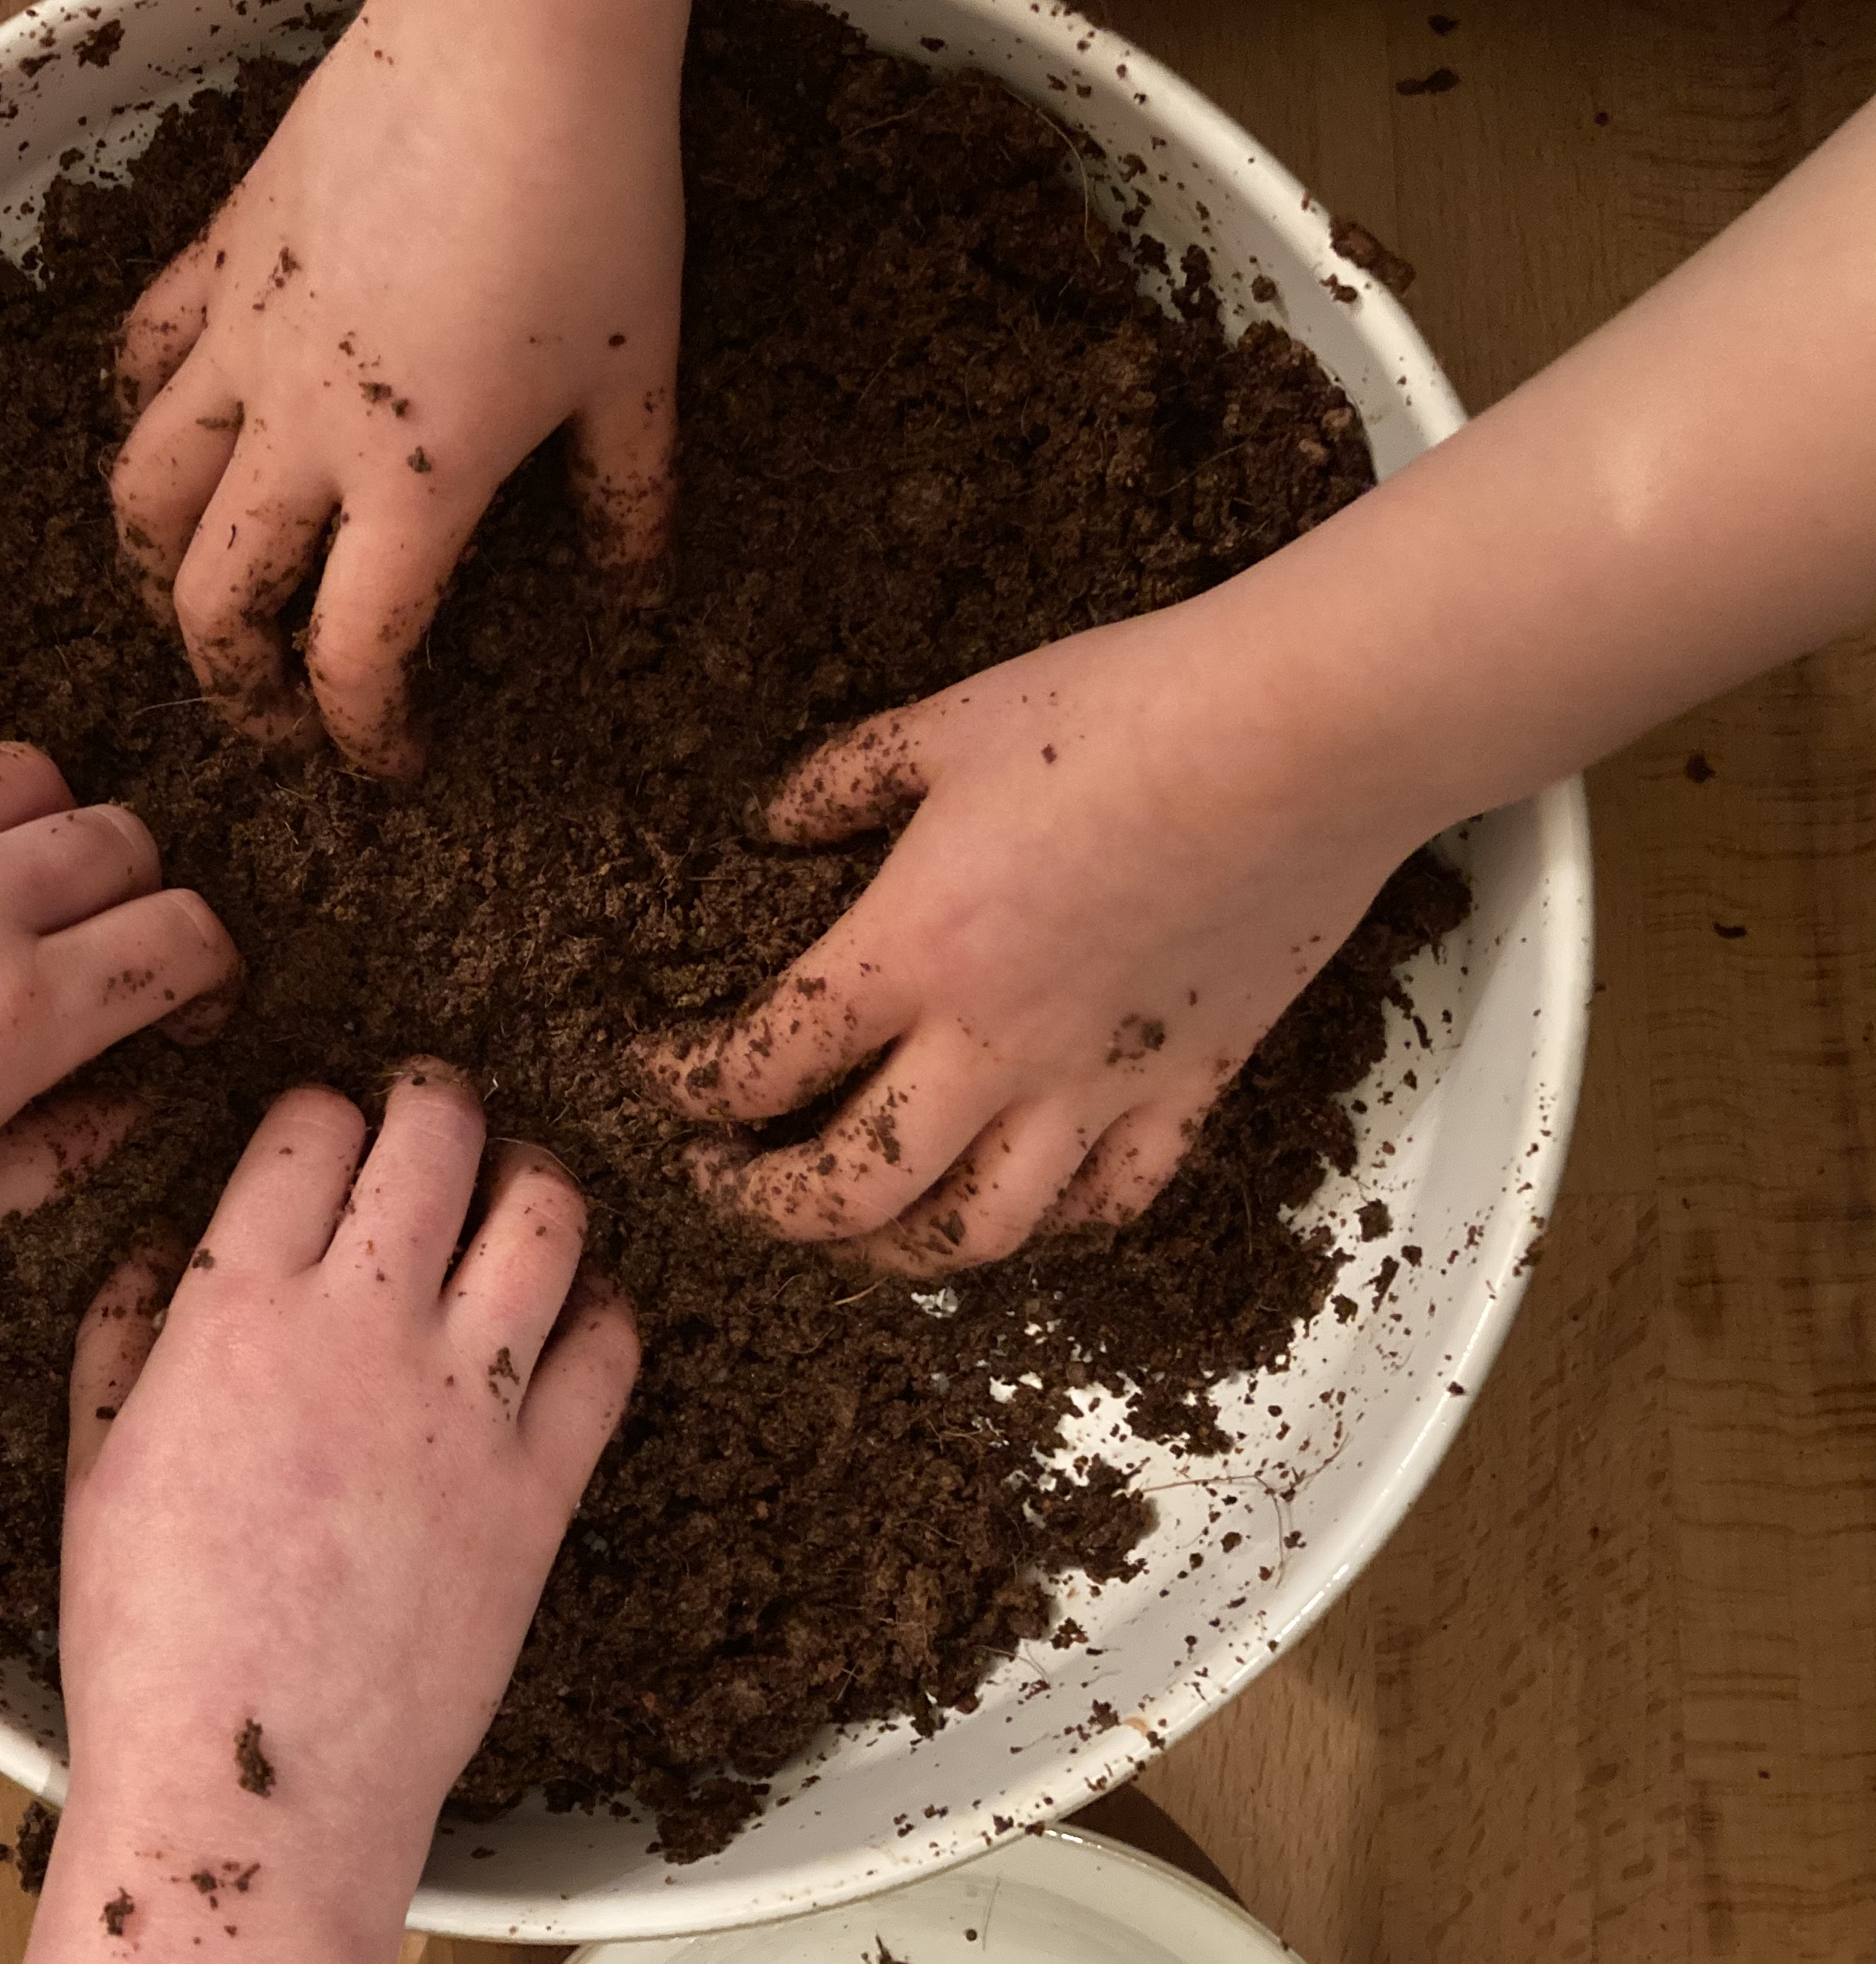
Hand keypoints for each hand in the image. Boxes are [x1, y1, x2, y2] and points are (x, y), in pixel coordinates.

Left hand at [0, 724, 238, 1321]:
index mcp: (11, 1015)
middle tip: (97, 953)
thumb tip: (135, 1098)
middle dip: (137, 894)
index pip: (181, 933)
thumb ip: (59, 1150)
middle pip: (119, 838)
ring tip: (1, 888)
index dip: (208, 968)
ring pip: (17, 770)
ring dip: (37, 825)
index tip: (184, 1001)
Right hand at [5, 1064, 636, 1963]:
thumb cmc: (151, 1645)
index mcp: (235, 1309)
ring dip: (534, 1176)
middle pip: (433, 1136)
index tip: (324, 1126)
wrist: (252, 1792)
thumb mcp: (91, 1469)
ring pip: (544, 1216)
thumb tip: (154, 1249)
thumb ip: (121, 1335)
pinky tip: (577, 1310)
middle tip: (434, 1107)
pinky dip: (603, 1307)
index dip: (319, 1110)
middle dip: (435, 1098)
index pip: (304, 1129)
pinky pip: (609, 1349)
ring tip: (519, 1181)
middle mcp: (361, 1326)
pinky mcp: (543, 1486)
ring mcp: (466, 1403)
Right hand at [107, 0, 710, 774]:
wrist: (513, 40)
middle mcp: (304, 431)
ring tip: (191, 594)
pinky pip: (142, 359)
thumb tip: (632, 595)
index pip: (352, 657)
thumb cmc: (592, 203)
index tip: (391, 762)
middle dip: (233, 685)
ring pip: (143, 493)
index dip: (362, 736)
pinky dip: (141, 414)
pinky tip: (175, 431)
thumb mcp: (638, 375)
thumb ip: (627, 505)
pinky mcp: (219, 258)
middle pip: (214, 602)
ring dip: (155, 570)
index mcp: (416, 483)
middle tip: (272, 706)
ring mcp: (244, 341)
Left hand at [639, 600, 1428, 1273]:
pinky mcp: (1191, 1085)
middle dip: (767, 1209)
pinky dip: (1058, 1225)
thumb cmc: (1122, 710)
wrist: (1303, 733)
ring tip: (855, 1232)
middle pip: (851, 1193)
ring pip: (980, 1231)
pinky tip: (1024, 1206)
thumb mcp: (948, 724)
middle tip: (728, 1185)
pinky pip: (1115, 1200)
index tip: (660, 1081)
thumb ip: (843, 782)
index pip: (760, 1064)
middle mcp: (993, 1047)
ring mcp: (1097, 1082)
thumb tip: (774, 822)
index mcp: (913, 952)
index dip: (686, 1088)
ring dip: (896, 1253)